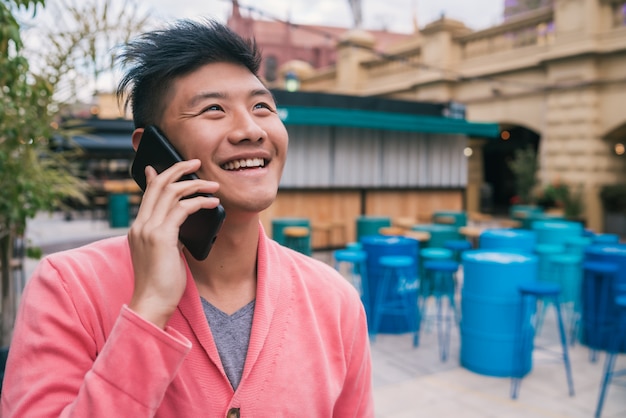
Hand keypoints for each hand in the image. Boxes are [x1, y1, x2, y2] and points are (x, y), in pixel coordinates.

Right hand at [127, 159, 219, 327]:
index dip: (156, 176)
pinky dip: (200, 201)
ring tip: (213, 185)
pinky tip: (213, 203)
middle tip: (196, 162)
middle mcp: (140, 225)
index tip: (162, 165)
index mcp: (138, 228)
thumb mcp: (164, 255)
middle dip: (178, 169)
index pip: (147, 194)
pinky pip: (183, 208)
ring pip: (171, 192)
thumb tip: (180, 229)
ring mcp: (149, 229)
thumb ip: (168, 238)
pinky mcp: (162, 236)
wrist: (152, 303)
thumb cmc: (161, 284)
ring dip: (195, 184)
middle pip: (158, 185)